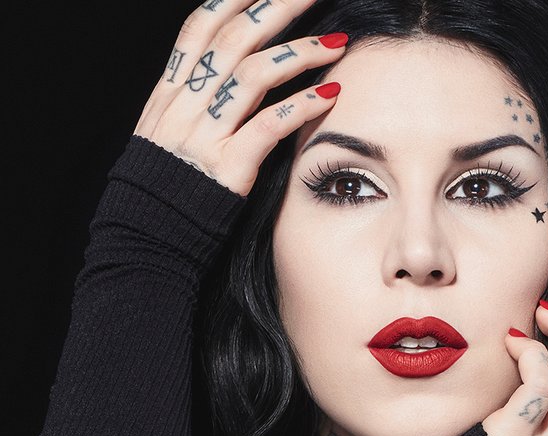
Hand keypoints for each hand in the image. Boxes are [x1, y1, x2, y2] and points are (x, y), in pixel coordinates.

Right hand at [134, 0, 346, 195]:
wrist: (148, 237)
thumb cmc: (166, 185)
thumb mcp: (164, 131)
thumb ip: (191, 97)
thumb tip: (224, 66)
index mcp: (170, 91)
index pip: (200, 27)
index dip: (235, 0)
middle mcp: (185, 104)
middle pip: (234, 38)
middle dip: (278, 8)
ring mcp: (205, 134)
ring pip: (254, 74)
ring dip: (301, 53)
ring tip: (336, 44)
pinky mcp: (229, 166)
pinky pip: (270, 125)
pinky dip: (303, 105)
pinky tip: (331, 93)